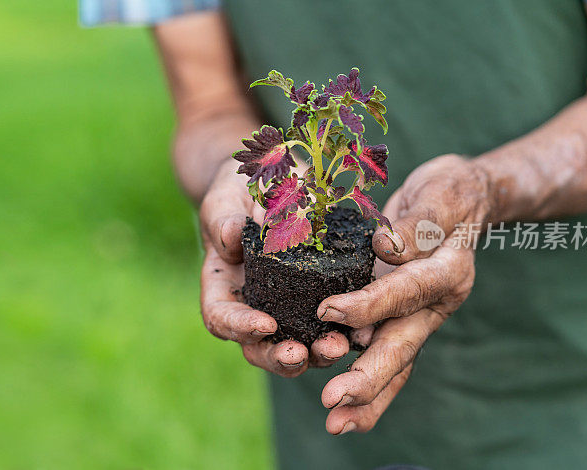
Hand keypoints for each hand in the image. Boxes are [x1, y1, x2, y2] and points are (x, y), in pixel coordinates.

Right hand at [199, 160, 355, 375]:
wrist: (272, 181)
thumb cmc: (238, 191)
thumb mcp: (225, 198)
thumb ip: (223, 217)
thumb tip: (228, 236)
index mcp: (224, 287)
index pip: (221, 318)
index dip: (240, 327)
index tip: (265, 324)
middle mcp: (254, 306)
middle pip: (259, 347)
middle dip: (280, 357)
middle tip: (301, 354)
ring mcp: (289, 307)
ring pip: (299, 344)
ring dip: (317, 353)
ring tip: (338, 347)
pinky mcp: (321, 297)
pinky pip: (333, 322)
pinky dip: (347, 331)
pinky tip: (364, 330)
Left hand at [316, 154, 492, 433]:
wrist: (459, 202)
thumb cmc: (450, 192)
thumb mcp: (442, 192)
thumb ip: (419, 221)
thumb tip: (385, 246)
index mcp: (448, 272)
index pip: (406, 290)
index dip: (370, 303)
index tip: (329, 312)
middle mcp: (433, 303)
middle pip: (403, 344)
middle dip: (368, 376)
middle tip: (333, 402)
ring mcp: (415, 315)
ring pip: (393, 363)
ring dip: (366, 395)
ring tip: (336, 423)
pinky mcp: (397, 317)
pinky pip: (382, 355)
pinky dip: (365, 384)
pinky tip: (342, 408)